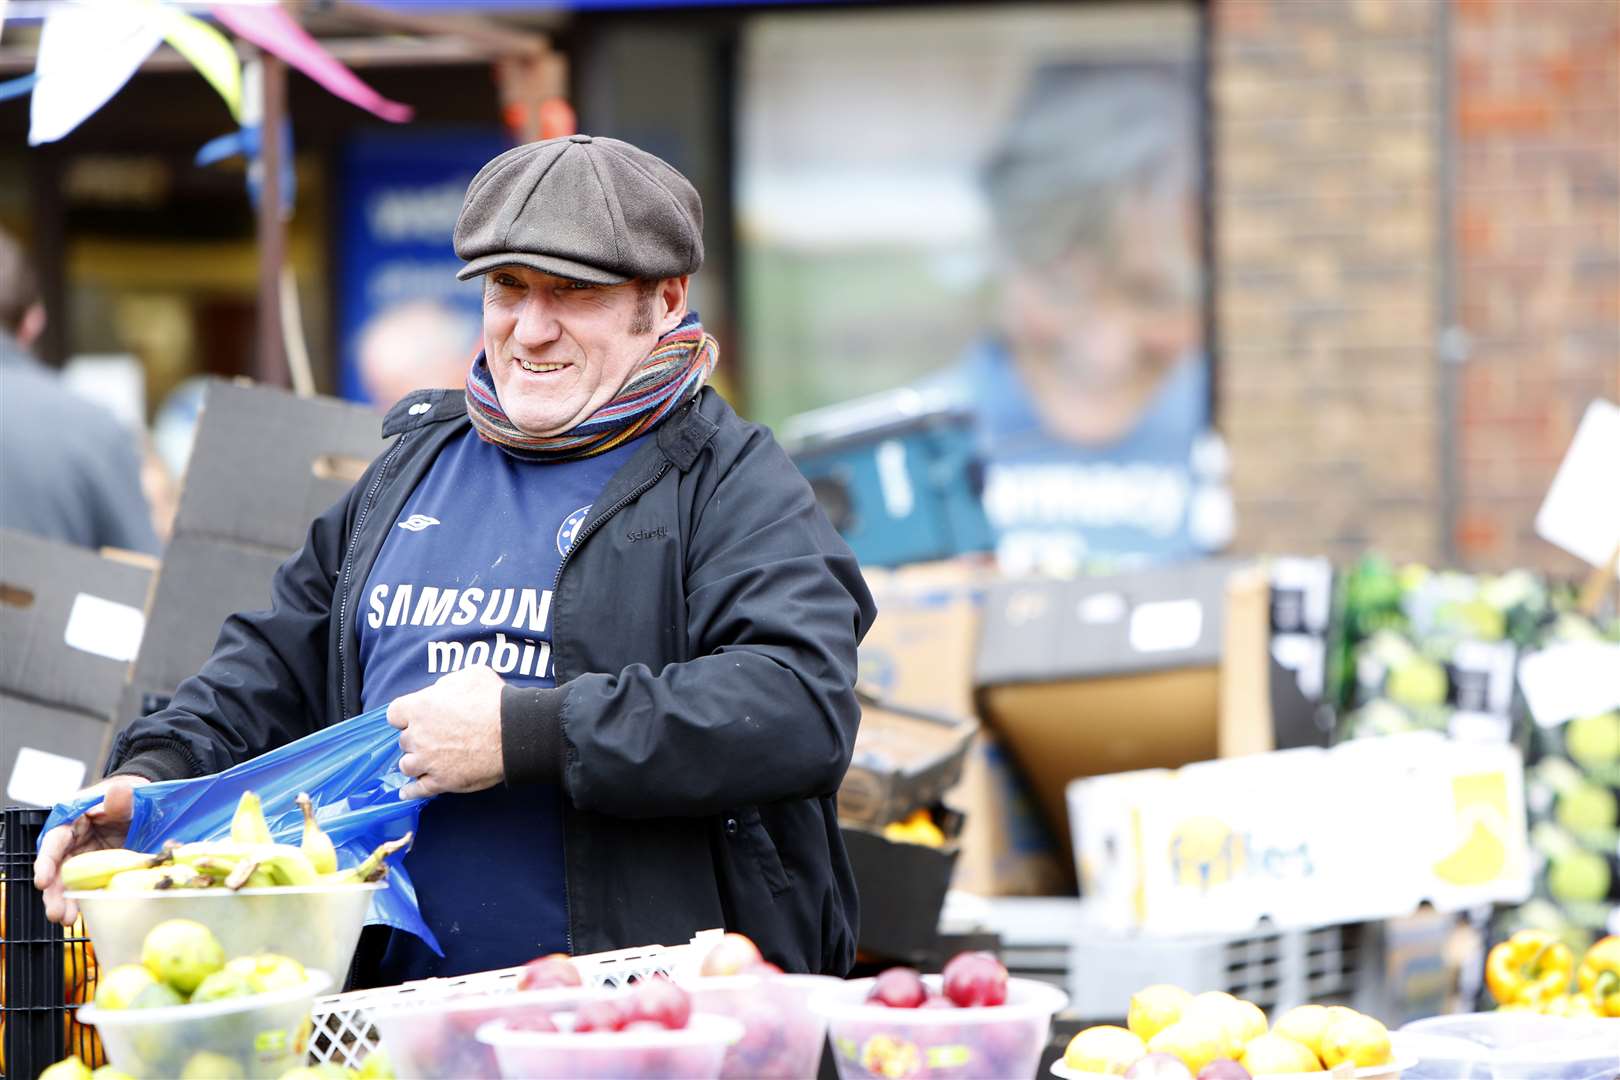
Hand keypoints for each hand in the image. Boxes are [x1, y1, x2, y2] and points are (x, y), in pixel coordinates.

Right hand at [33, 775, 150, 924]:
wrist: (141, 805)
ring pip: (67, 882)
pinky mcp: (93, 871)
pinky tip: (84, 915)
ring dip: (65, 901)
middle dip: (54, 892)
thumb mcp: (126, 795)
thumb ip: (121, 797)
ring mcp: (81, 859)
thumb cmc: (128, 797)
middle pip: (56, 868)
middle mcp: (71, 842)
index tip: (43, 881)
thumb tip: (118, 791)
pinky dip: (83, 901)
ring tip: (67, 919)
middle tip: (56, 912)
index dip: (46, 861)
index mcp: (72, 820)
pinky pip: (85, 887)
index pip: (54, 841)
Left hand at [388, 664, 506, 799]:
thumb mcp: (471, 675)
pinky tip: (407, 791)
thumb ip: (448, 684)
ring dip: (416, 761)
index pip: (394, 714)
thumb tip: (442, 692)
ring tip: (429, 759)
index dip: (406, 715)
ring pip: (407, 765)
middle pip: (404, 740)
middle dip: (417, 738)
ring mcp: (428, 761)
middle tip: (436, 736)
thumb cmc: (494, 701)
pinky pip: (418, 789)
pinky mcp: (441, 782)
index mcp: (420, 707)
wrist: (514, 733)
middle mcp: (418, 736)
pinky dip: (411, 791)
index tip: (417, 717)